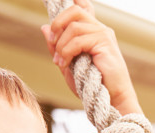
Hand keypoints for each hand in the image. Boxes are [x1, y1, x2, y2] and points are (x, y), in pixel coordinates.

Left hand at [42, 0, 139, 114]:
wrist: (110, 101)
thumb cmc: (91, 86)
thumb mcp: (68, 64)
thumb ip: (57, 46)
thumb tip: (44, 27)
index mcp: (92, 32)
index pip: (82, 7)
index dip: (69, 3)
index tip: (55, 12)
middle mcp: (99, 29)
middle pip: (74, 10)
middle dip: (57, 24)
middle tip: (52, 43)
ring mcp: (103, 34)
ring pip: (73, 27)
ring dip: (61, 45)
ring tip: (59, 62)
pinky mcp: (105, 42)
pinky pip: (78, 40)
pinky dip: (67, 52)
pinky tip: (64, 64)